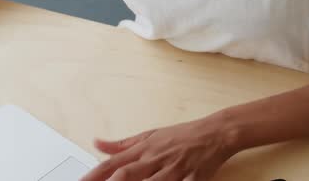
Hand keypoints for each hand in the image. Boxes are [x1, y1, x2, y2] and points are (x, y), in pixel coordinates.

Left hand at [81, 115, 236, 180]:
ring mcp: (173, 170)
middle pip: (127, 174)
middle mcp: (154, 159)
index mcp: (142, 150)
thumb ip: (122, 144)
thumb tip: (97, 143)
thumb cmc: (181, 135)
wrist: (214, 132)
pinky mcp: (192, 178)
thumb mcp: (149, 135)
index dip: (93, 175)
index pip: (111, 164)